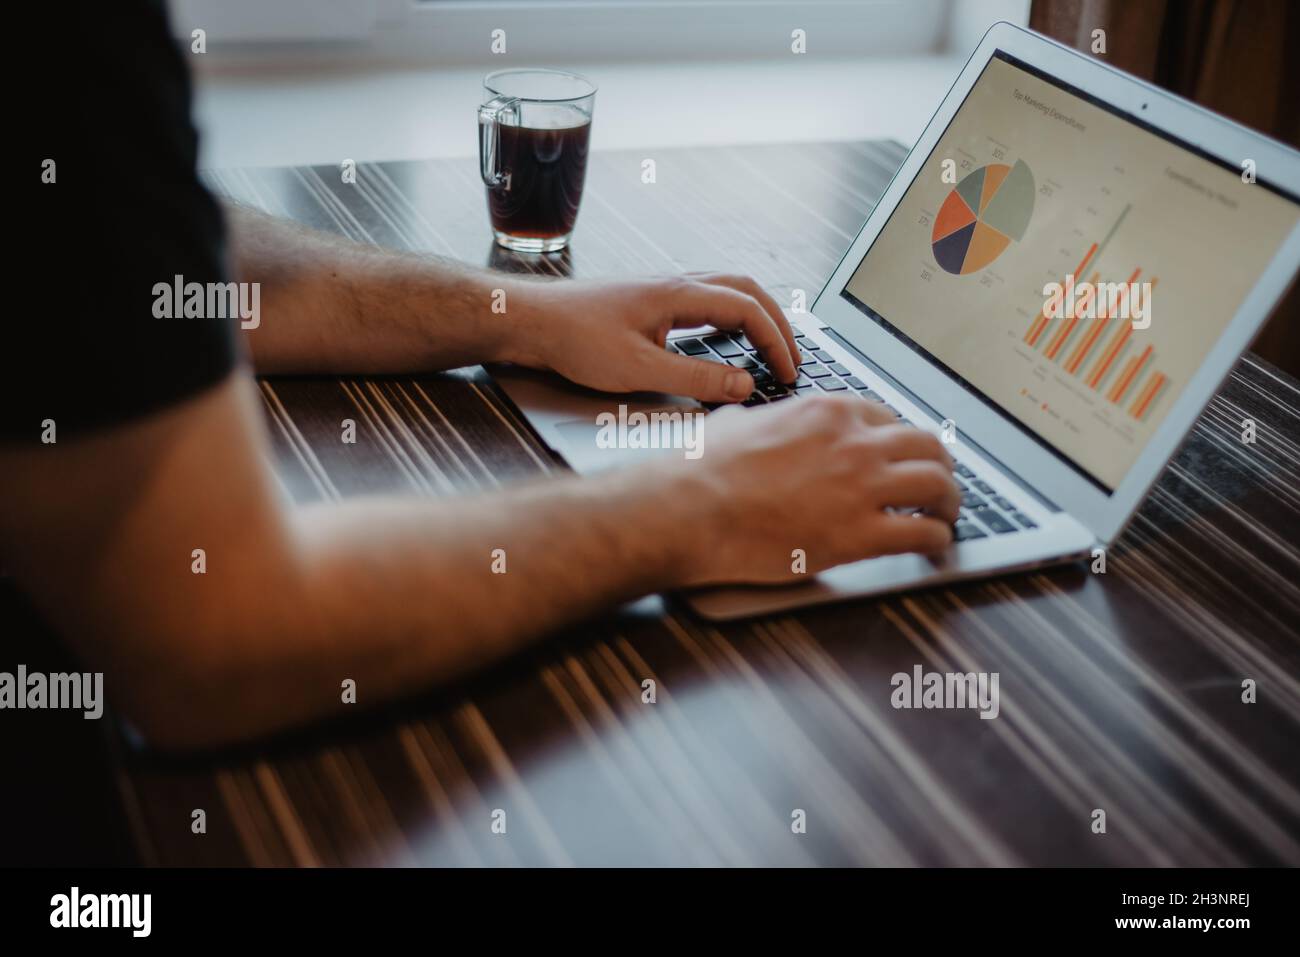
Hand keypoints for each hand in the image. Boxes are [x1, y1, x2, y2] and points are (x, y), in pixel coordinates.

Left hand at [508, 273, 801, 402]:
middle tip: (792, 358)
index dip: (777, 341)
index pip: (749, 309)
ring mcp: (662, 290)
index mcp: (679, 294)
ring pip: (726, 291)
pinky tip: (723, 340)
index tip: (788, 372)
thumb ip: (695, 379)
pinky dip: (728, 318)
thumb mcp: (638, 370)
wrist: (528, 320)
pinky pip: (704, 300)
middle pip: (746, 290)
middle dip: (777, 322)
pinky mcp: (648, 301)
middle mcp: (675, 284)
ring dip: (754, 316)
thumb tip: (743, 384)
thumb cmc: (573, 339)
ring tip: (769, 347)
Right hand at [656, 395, 959, 585]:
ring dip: (949, 502)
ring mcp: (862, 488)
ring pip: (938, 485)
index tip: (899, 459)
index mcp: (827, 413)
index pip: (888, 420)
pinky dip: (937, 541)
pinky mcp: (860, 535)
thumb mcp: (737, 422)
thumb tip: (749, 417)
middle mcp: (854, 443)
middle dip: (938, 465)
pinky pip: (923, 533)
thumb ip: (761, 419)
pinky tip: (933, 547)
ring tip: (946, 516)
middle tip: (938, 484)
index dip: (898, 443)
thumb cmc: (703, 470)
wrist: (690, 508)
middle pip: (926, 445)